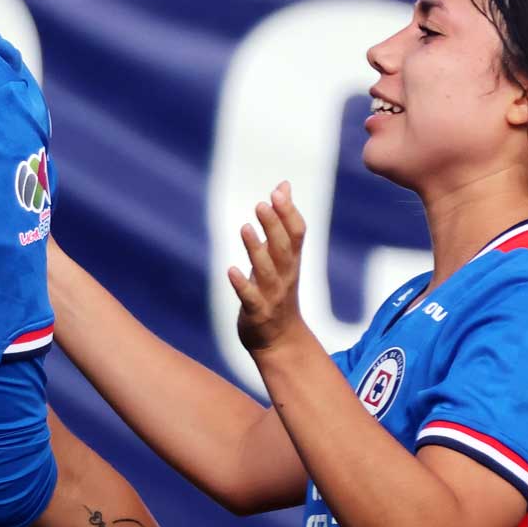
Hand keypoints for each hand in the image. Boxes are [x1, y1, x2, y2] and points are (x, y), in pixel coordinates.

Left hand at [227, 182, 308, 354]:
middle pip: (284, 249)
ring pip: (267, 272)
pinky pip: (251, 299)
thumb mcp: (283, 256)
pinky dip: (242, 285)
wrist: (281, 340)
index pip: (297, 234)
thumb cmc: (278, 290)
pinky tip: (230, 270)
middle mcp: (286, 276)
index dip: (289, 213)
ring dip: (256, 250)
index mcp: (291, 261)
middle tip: (262, 204)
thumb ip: (282, 221)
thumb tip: (284, 186)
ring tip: (245, 228)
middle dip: (274, 226)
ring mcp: (273, 296)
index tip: (278, 191)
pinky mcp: (257, 313)